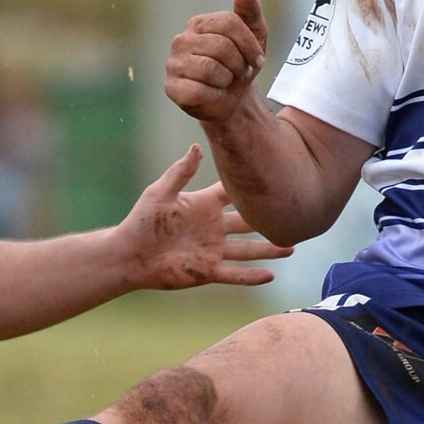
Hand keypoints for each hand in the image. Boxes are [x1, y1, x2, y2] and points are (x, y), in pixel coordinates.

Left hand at [119, 142, 291, 289]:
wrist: (129, 254)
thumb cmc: (141, 220)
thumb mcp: (160, 192)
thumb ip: (180, 171)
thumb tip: (197, 147)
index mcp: (204, 205)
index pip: (234, 193)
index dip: (252, 186)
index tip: (276, 176)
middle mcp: (213, 227)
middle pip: (249, 223)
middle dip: (269, 220)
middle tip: (294, 214)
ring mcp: (213, 250)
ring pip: (248, 251)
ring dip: (269, 250)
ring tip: (291, 247)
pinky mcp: (207, 271)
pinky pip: (234, 274)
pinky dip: (252, 277)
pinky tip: (271, 276)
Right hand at [165, 0, 269, 126]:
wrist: (233, 101)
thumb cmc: (240, 65)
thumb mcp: (255, 37)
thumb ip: (250, 12)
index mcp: (200, 24)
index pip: (229, 23)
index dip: (249, 44)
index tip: (257, 59)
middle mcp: (182, 40)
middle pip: (222, 46)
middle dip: (240, 64)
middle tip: (239, 73)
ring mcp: (173, 63)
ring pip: (211, 69)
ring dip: (227, 80)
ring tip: (225, 82)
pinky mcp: (172, 87)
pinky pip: (199, 90)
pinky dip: (214, 95)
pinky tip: (213, 94)